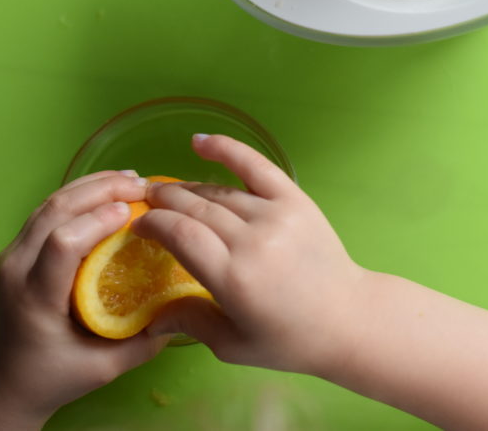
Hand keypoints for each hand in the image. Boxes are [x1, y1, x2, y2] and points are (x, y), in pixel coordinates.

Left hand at [0, 171, 167, 429]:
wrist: (4, 384)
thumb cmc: (53, 378)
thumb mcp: (104, 370)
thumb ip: (144, 342)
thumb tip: (183, 309)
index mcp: (34, 299)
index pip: (61, 244)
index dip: (96, 220)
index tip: (132, 210)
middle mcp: (15, 270)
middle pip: (54, 212)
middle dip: (98, 190)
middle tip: (141, 183)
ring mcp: (9, 257)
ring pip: (47, 205)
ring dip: (87, 187)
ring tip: (128, 178)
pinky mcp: (14, 251)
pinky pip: (44, 213)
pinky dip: (74, 196)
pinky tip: (102, 190)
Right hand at [133, 134, 364, 377]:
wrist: (350, 319)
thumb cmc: (289, 340)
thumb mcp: (233, 345)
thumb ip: (189, 322)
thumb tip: (147, 318)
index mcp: (234, 279)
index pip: (180, 235)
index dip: (152, 224)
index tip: (137, 226)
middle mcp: (253, 241)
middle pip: (193, 207)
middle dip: (162, 201)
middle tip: (144, 202)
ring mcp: (276, 216)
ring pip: (217, 191)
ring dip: (187, 188)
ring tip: (168, 191)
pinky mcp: (294, 200)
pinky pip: (255, 166)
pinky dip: (226, 149)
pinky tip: (198, 142)